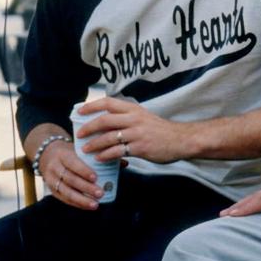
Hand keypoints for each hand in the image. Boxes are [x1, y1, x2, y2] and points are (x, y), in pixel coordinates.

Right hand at [38, 137, 103, 209]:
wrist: (47, 155)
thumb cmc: (69, 152)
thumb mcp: (79, 149)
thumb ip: (99, 156)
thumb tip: (123, 162)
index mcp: (62, 154)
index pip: (72, 163)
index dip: (83, 171)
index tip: (96, 177)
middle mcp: (54, 167)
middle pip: (70, 179)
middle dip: (86, 188)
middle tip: (100, 193)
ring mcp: (51, 180)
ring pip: (66, 192)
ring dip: (82, 200)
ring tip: (95, 204)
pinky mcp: (52, 190)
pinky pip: (64, 199)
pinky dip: (77, 204)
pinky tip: (88, 206)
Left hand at [77, 97, 192, 163]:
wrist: (180, 139)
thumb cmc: (160, 130)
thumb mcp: (143, 117)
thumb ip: (127, 117)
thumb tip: (106, 121)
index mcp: (133, 109)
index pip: (108, 102)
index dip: (92, 106)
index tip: (80, 111)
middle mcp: (134, 118)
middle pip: (104, 120)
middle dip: (88, 127)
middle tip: (79, 134)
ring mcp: (137, 133)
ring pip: (108, 137)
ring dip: (94, 144)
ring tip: (85, 149)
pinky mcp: (140, 147)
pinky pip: (118, 151)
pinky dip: (106, 155)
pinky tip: (99, 158)